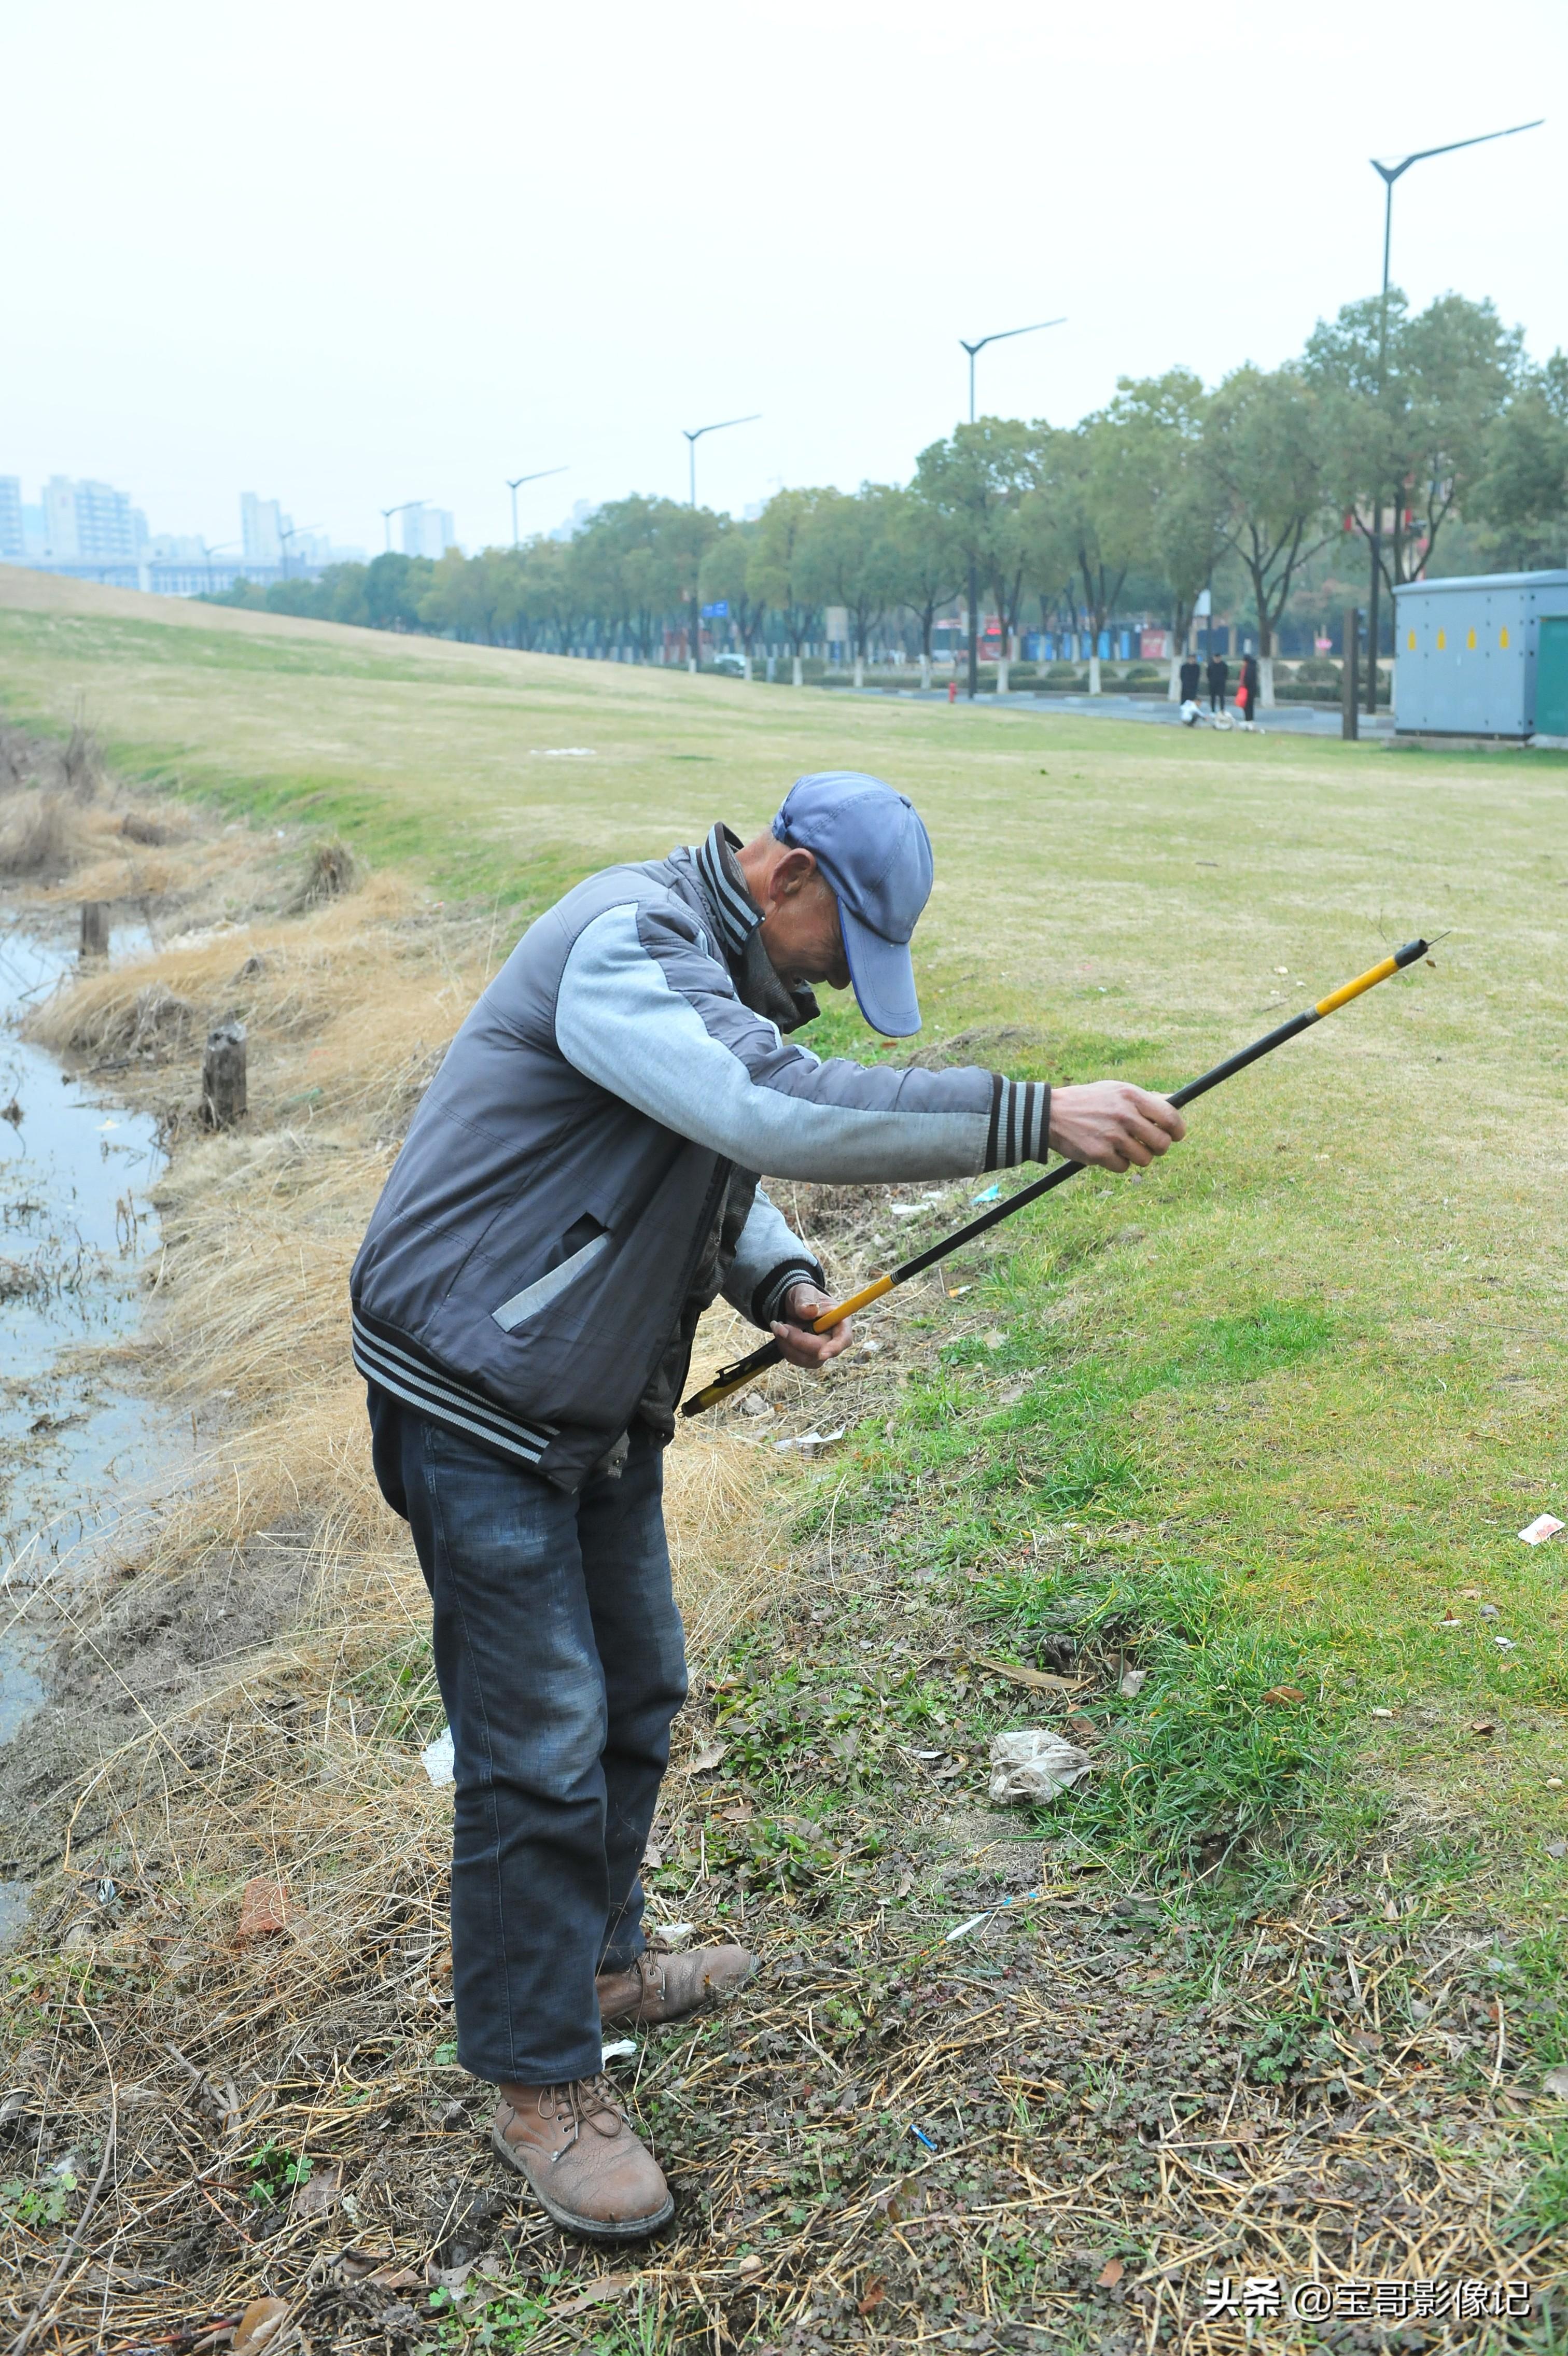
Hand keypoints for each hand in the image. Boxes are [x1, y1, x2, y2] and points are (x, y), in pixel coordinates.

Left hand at [771, 1283, 853, 1369]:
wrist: (793, 1305)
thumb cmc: (804, 1296)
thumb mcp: (803, 1291)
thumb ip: (806, 1300)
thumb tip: (810, 1310)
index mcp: (841, 1321)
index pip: (844, 1339)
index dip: (835, 1348)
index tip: (822, 1354)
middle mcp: (834, 1339)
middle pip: (820, 1351)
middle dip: (797, 1340)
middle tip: (779, 1326)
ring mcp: (822, 1351)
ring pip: (806, 1358)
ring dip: (787, 1343)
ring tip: (779, 1325)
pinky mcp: (810, 1357)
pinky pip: (796, 1359)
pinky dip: (784, 1346)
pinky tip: (781, 1333)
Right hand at [1047, 1081, 1185, 1172]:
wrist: (1051, 1114)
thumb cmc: (1089, 1101)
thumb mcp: (1117, 1090)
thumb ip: (1145, 1098)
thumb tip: (1174, 1100)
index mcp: (1131, 1095)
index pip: (1170, 1117)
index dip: (1178, 1130)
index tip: (1176, 1135)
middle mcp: (1124, 1115)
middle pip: (1162, 1143)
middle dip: (1158, 1148)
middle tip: (1148, 1145)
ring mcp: (1112, 1135)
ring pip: (1145, 1159)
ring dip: (1137, 1157)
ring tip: (1123, 1147)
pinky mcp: (1099, 1154)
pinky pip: (1124, 1168)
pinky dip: (1118, 1163)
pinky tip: (1107, 1152)